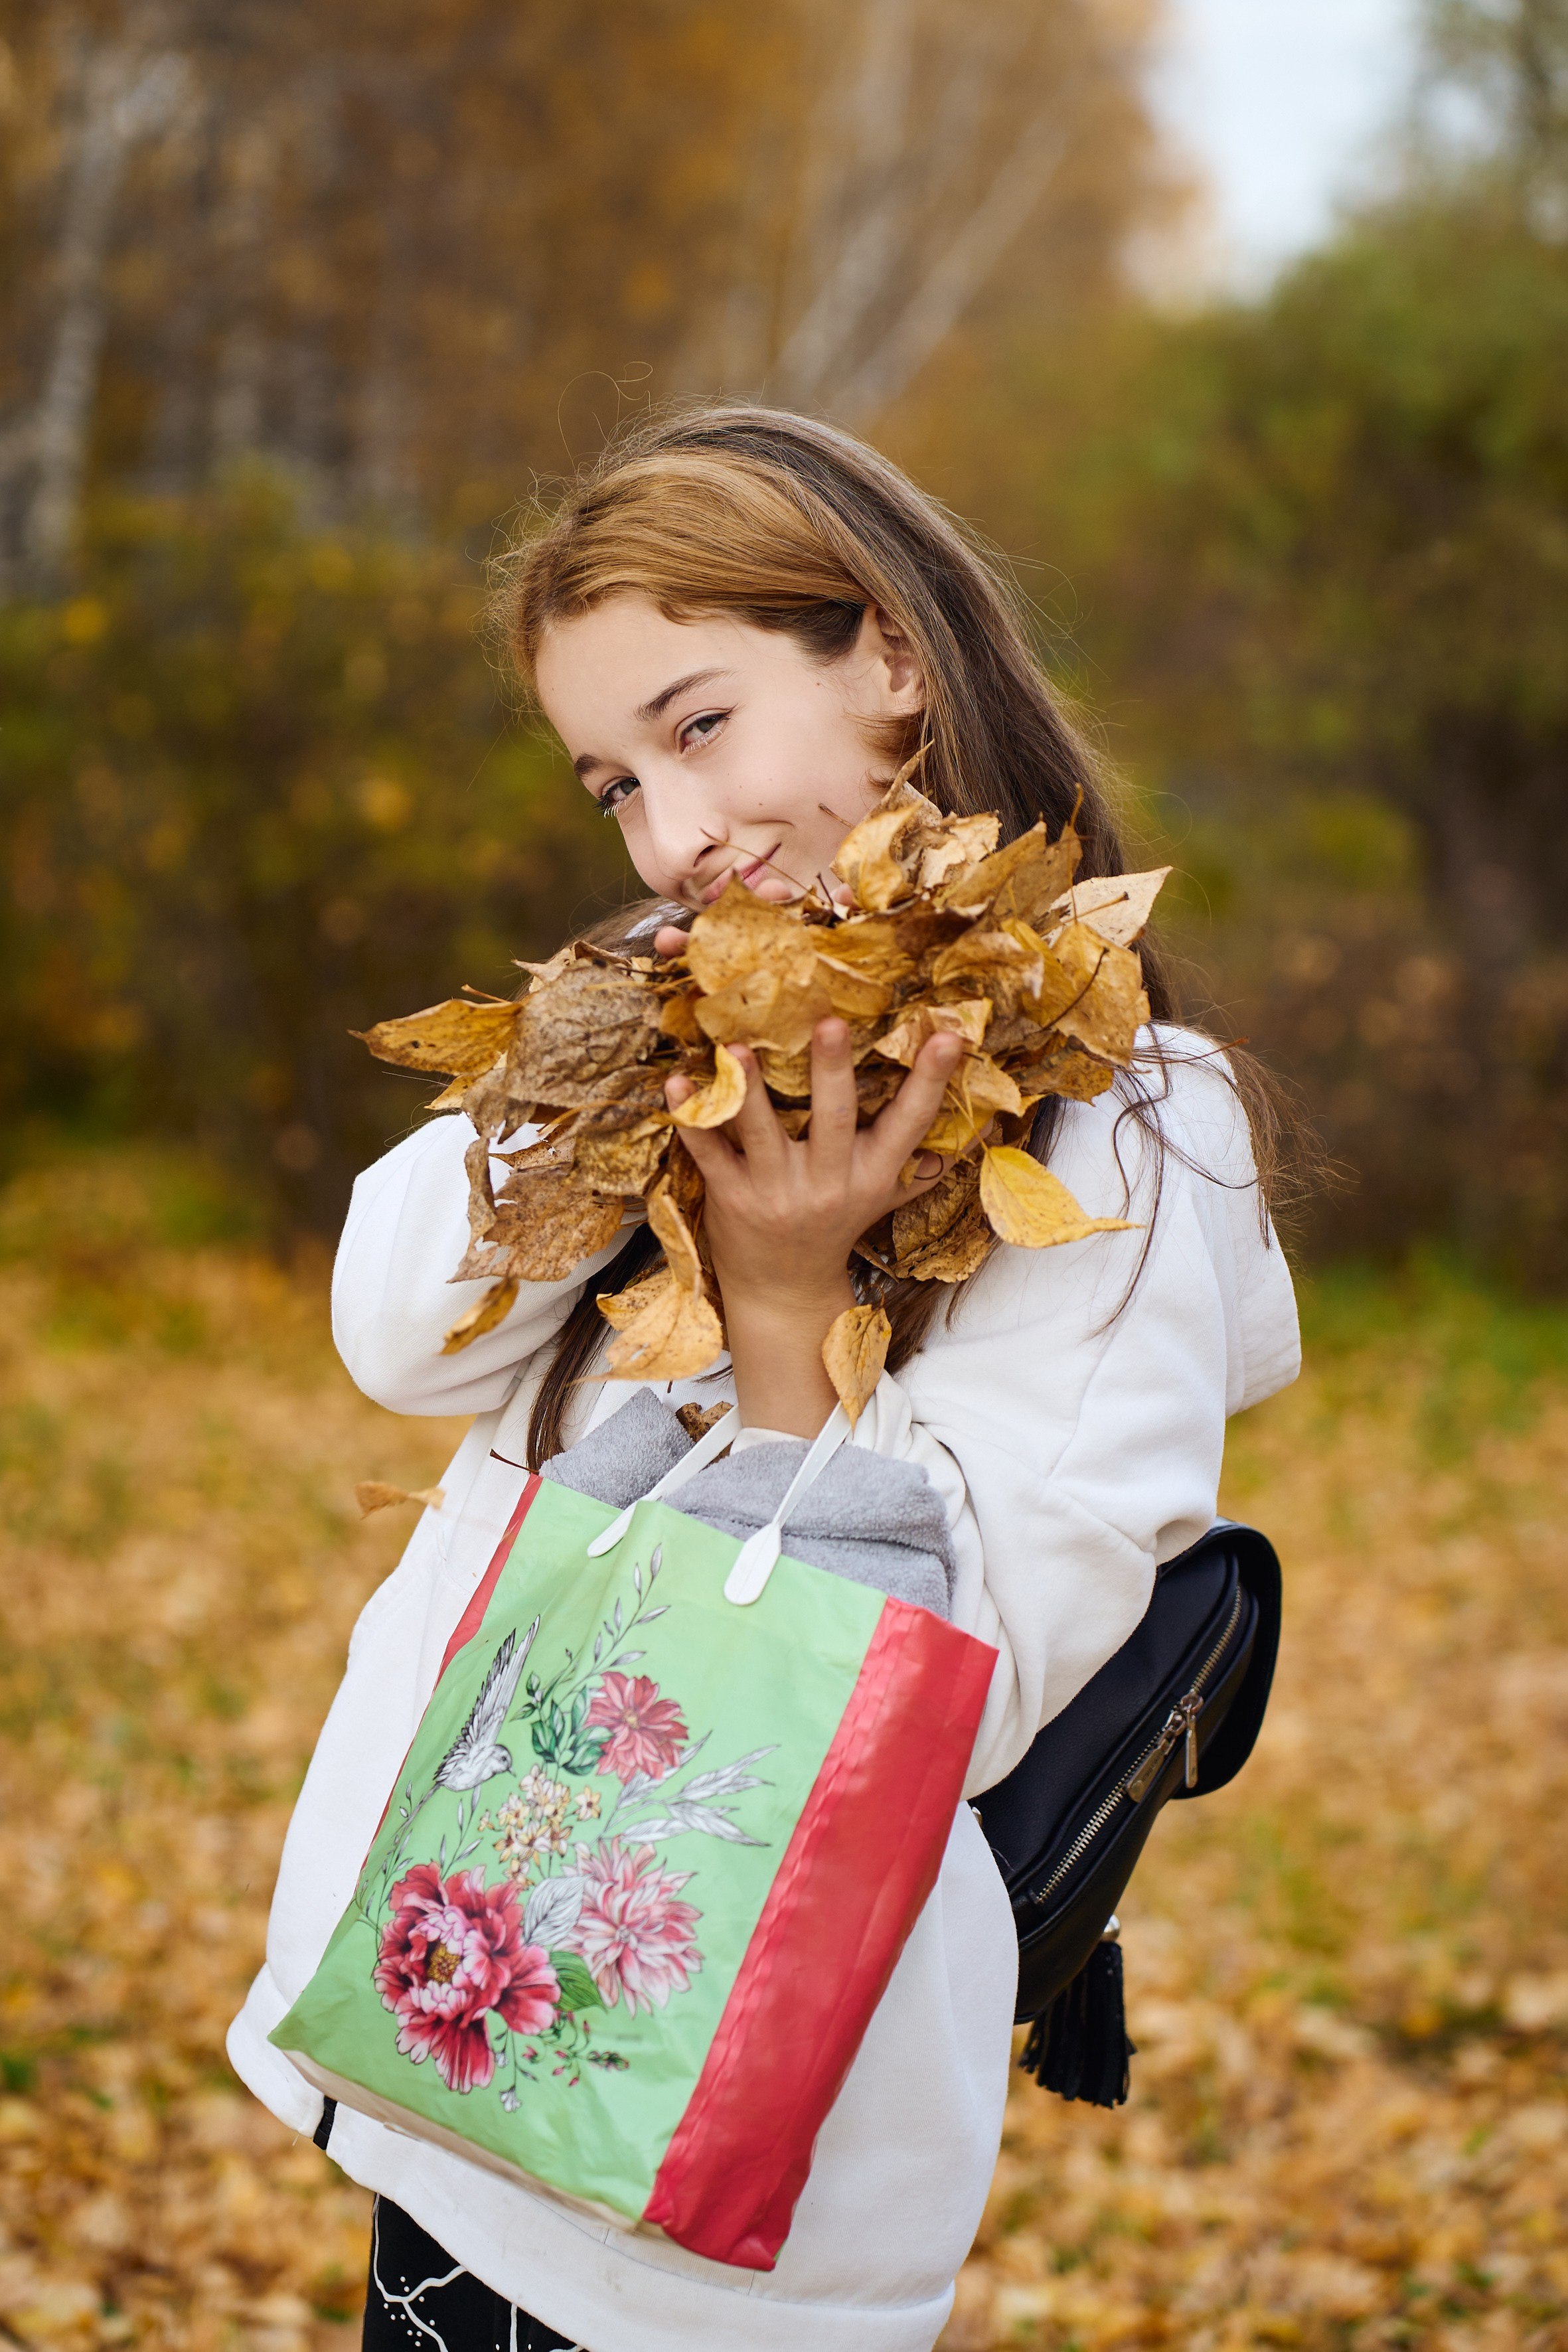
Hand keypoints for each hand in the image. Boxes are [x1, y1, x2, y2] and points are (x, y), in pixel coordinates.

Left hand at [665, 1018, 964, 1435]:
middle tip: (832, 1023)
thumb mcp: (886, 1197)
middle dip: (833, 1073)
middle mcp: (828, 1183)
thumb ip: (926, 1162)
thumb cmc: (836, 1229)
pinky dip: (693, 1119)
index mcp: (870, 1176)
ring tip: (736, 1047)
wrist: (783, 1291)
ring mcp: (777, 1192)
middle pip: (836, 1121)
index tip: (947, 1036)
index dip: (929, 1080)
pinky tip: (678, 1085)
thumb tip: (989, 1124)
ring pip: (763, 1134)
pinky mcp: (731, 1198)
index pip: (909, 1124)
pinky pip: (710, 1154)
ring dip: (750, 1090)